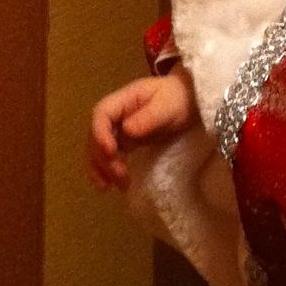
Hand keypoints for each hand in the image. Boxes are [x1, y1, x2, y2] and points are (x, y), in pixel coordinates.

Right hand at [86, 68, 198, 191]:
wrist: (189, 102)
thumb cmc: (178, 98)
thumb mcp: (167, 106)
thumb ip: (148, 117)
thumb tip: (127, 130)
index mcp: (123, 100)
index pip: (101, 114)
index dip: (100, 133)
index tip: (110, 152)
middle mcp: (115, 115)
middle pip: (96, 136)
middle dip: (103, 157)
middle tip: (120, 175)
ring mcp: (118, 129)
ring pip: (99, 150)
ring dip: (102, 169)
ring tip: (115, 186)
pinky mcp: (124, 142)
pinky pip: (110, 157)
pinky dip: (107, 171)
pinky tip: (111, 185)